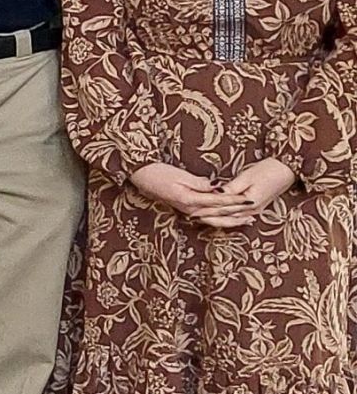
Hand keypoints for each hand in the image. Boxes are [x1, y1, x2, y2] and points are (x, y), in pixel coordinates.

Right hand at [128, 162, 256, 224]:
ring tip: (245, 220)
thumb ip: (199, 183)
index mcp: (190, 200)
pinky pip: (207, 215)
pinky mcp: (185, 207)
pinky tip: (225, 216)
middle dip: (237, 214)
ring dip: (230, 219)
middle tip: (253, 213)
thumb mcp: (179, 175)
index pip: (219, 202)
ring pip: (213, 218)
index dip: (235, 201)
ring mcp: (187, 210)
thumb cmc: (157, 173)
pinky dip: (219, 217)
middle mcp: (190, 209)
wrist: (140, 176)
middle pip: (218, 214)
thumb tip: (216, 188)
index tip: (249, 199)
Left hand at [194, 157, 297, 228]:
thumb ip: (232, 187)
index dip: (206, 210)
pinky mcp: (256, 206)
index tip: (192, 210)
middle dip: (208, 217)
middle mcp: (252, 210)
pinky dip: (226, 215)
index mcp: (248, 204)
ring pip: (231, 217)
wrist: (288, 170)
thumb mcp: (248, 177)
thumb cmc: (268, 170)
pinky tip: (219, 216)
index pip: (222, 210)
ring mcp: (255, 210)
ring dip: (216, 218)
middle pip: (226, 216)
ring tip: (200, 217)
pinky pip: (238, 215)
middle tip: (191, 216)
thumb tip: (216, 193)